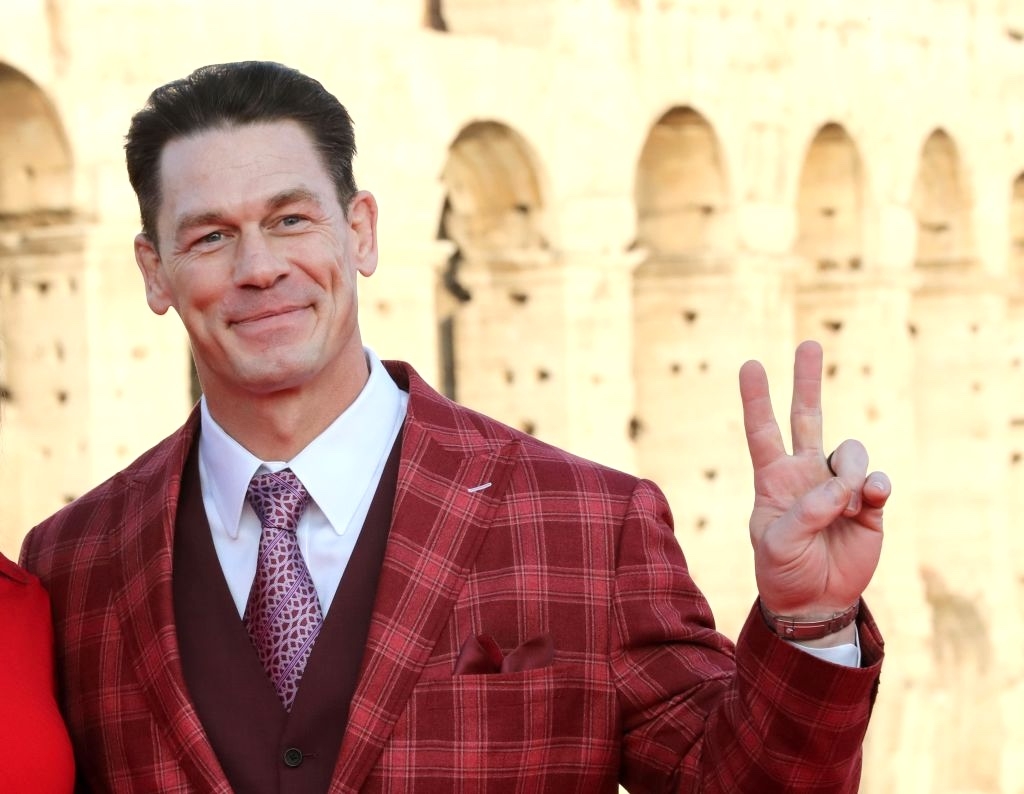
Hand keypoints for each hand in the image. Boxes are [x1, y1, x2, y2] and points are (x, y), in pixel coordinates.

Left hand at [739, 340, 890, 617]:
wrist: (814, 601)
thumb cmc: (782, 570)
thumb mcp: (777, 544)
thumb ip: (805, 512)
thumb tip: (842, 487)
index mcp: (773, 479)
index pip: (762, 431)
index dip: (756, 399)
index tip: (750, 365)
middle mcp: (805, 474)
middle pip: (807, 417)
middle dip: (806, 380)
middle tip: (808, 343)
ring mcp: (837, 486)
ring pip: (849, 451)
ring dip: (848, 473)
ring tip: (842, 507)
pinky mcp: (868, 505)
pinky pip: (876, 481)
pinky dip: (873, 487)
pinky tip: (868, 501)